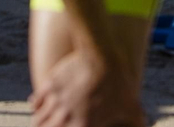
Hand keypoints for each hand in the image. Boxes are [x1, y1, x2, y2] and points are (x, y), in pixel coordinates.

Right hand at [30, 51, 145, 126]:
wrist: (101, 54)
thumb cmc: (120, 82)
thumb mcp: (132, 106)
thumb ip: (137, 123)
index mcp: (83, 126)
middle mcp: (64, 118)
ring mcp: (55, 101)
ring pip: (38, 121)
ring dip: (41, 122)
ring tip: (44, 122)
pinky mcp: (49, 85)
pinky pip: (36, 102)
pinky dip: (37, 106)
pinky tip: (41, 105)